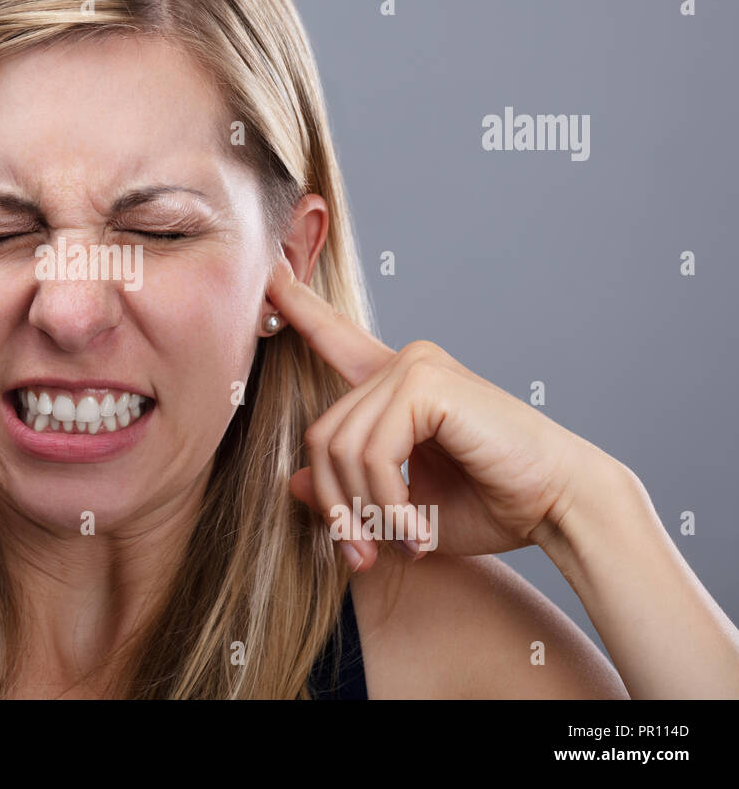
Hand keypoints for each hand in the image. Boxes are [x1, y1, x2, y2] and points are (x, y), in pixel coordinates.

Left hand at [267, 256, 585, 569]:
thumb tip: (291, 481)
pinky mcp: (427, 383)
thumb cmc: (492, 504)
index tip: (269, 274)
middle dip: (337, 506)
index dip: (297, 306)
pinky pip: (372, 451)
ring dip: (364, 511)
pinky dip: (386, 501)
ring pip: (341, 448)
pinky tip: (415, 528)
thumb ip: (348, 489)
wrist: (560, 505)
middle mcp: (402, 364)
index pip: (334, 336)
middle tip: (363, 555)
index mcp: (396, 384)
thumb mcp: (401, 506)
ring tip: (400, 543)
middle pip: (321, 436)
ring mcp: (415, 366)